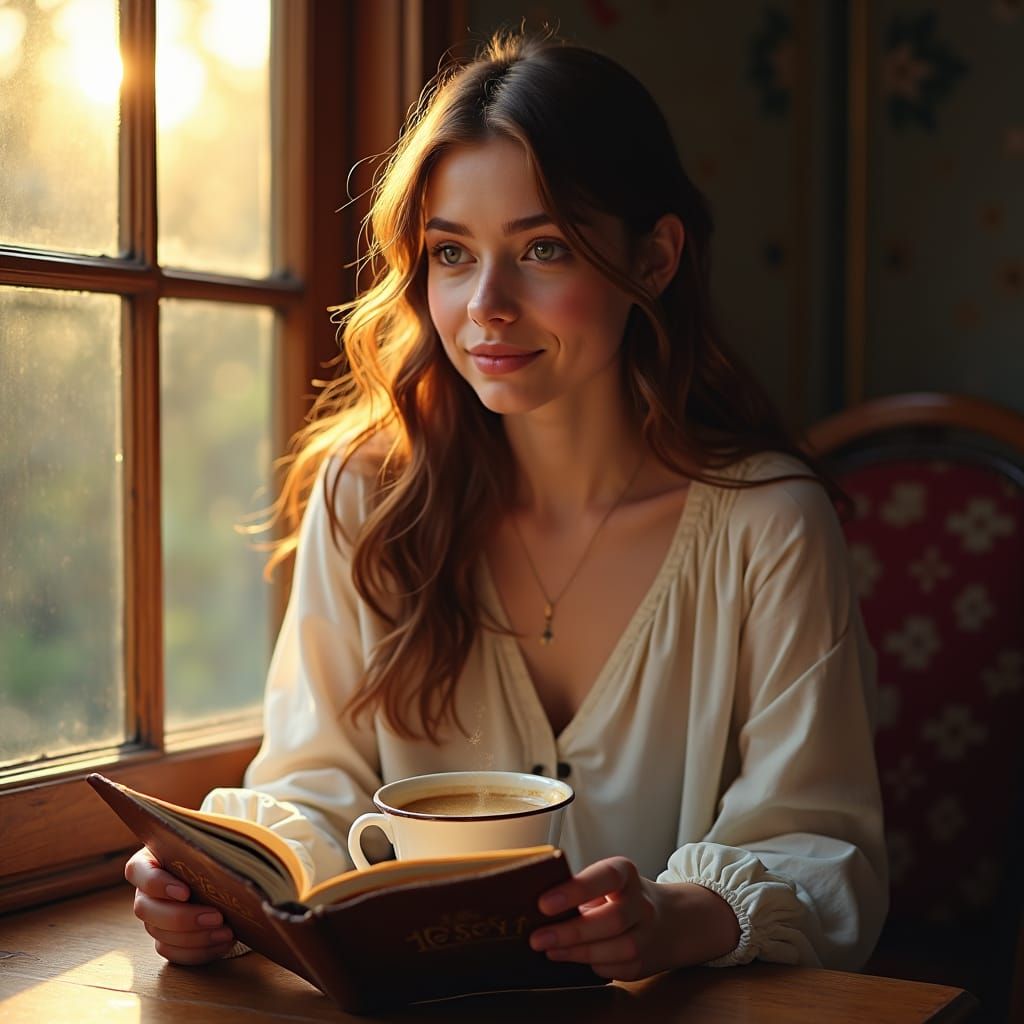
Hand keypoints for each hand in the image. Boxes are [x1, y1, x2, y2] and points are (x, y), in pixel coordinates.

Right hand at [125, 847, 235, 964]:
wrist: (225, 875)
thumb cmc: (215, 852)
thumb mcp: (210, 844)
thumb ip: (207, 847)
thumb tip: (222, 859)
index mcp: (149, 862)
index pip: (137, 871)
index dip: (157, 884)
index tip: (186, 892)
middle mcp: (146, 892)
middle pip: (146, 910)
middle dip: (182, 918)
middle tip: (216, 917)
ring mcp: (154, 919)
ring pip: (161, 935)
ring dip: (196, 938)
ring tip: (226, 932)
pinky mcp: (166, 940)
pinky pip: (174, 953)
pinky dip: (199, 952)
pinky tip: (222, 943)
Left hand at [529, 856, 740, 980]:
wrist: (671, 919)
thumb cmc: (623, 896)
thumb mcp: (606, 880)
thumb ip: (579, 887)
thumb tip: (538, 903)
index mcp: (626, 874)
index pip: (604, 877)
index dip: (575, 890)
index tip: (544, 903)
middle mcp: (641, 902)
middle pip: (610, 920)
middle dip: (570, 932)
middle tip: (538, 937)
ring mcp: (647, 933)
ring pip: (616, 948)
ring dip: (577, 953)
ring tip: (550, 950)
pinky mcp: (645, 961)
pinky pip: (617, 968)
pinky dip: (592, 965)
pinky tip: (573, 958)